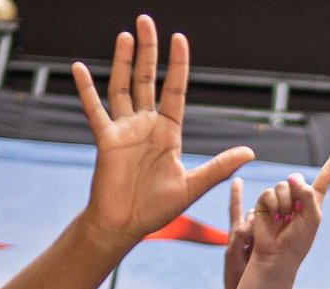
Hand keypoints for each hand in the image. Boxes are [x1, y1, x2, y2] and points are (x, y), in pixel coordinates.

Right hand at [73, 15, 253, 245]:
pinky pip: (95, 110)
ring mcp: (124, 131)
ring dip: (122, 61)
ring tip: (125, 35)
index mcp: (168, 134)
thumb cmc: (158, 209)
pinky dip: (86, 89)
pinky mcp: (106, 140)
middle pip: (146, 80)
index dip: (177, 65)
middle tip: (146, 21)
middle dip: (148, 51)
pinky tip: (79, 67)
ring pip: (122, 87)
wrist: (127, 225)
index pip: (174, 91)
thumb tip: (251, 153)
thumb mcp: (194, 186)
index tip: (180, 38)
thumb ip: (220, 167)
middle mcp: (146, 126)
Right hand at [220, 148, 329, 288]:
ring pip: (282, 185)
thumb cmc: (298, 242)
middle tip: (295, 213)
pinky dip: (273, 204)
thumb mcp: (312, 218)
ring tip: (284, 220)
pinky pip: (269, 192)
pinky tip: (275, 217)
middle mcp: (297, 199)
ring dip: (285, 202)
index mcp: (313, 203)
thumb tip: (292, 178)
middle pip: (297, 179)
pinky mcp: (265, 203)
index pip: (324, 180)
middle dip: (297, 193)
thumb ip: (308, 194)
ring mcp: (281, 201)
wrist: (277, 256)